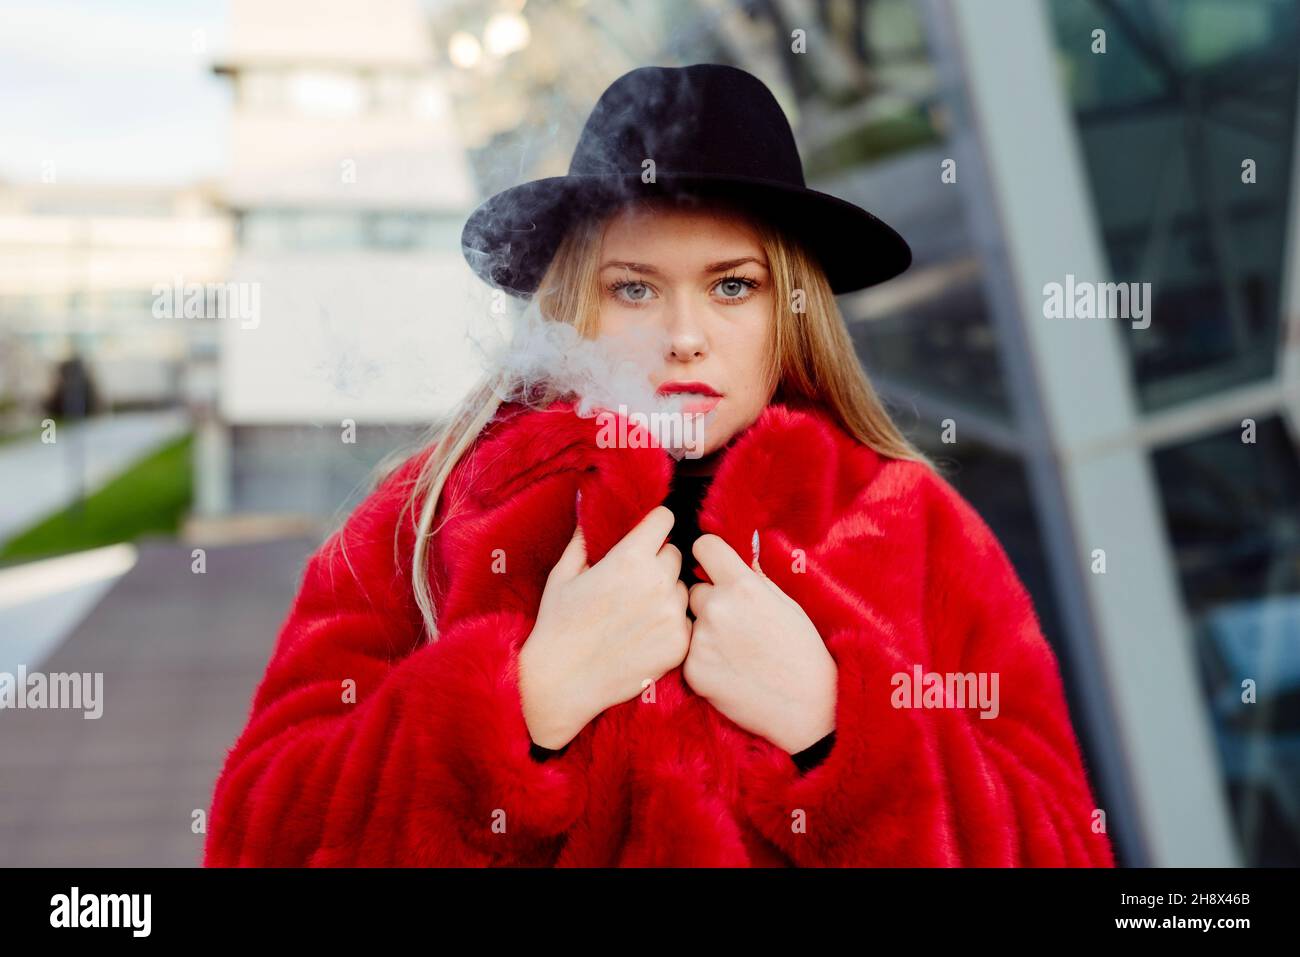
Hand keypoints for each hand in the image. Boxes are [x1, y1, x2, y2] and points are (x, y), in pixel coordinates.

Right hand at [519, 505, 690, 748]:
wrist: (563, 682)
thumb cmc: (558, 625)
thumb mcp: (563, 574)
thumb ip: (584, 537)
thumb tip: (588, 503)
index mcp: (629, 558)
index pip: (665, 519)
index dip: (653, 526)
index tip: (646, 537)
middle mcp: (657, 582)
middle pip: (675, 554)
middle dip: (658, 561)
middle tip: (634, 583)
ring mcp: (672, 614)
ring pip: (682, 588)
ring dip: (667, 594)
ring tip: (637, 613)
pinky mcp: (679, 644)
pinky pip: (685, 621)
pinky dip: (670, 625)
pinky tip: (644, 636)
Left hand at [685, 532, 836, 754]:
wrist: (806, 705)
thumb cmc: (801, 651)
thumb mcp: (784, 603)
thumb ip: (752, 580)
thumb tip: (728, 561)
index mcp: (742, 585)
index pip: (704, 547)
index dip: (707, 555)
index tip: (710, 564)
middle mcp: (717, 608)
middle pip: (694, 590)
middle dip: (709, 602)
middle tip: (735, 625)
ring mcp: (701, 640)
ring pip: (691, 623)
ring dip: (705, 632)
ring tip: (736, 652)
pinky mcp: (692, 670)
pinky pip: (690, 653)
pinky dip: (704, 660)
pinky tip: (730, 671)